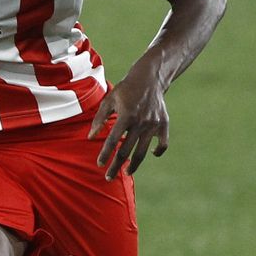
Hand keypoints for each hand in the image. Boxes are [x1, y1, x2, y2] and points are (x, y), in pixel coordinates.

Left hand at [87, 65, 170, 180]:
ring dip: (134, 165)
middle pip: (127, 151)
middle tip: (108, 177)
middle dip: (116, 166)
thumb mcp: (109, 100)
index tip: (99, 164)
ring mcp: (154, 124)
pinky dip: (157, 151)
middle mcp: (141, 122)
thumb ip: (99, 119)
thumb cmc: (126, 89)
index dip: (105, 154)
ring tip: (126, 172)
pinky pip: (163, 144)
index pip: (113, 140)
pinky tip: (149, 154)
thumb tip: (90, 137)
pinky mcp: (164, 124)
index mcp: (126, 115)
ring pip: (143, 152)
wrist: (150, 78)